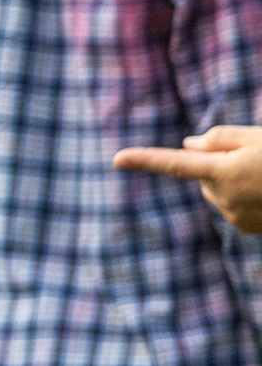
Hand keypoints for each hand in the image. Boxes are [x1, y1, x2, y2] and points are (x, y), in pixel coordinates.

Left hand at [115, 126, 261, 233]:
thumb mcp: (258, 139)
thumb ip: (221, 138)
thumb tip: (188, 145)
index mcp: (226, 172)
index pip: (176, 164)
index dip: (145, 160)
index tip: (117, 159)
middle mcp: (224, 198)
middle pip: (202, 174)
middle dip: (218, 164)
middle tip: (254, 159)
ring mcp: (234, 216)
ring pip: (216, 189)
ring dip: (231, 180)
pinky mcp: (243, 227)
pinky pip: (230, 204)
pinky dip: (242, 197)